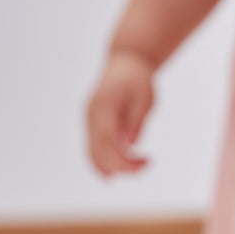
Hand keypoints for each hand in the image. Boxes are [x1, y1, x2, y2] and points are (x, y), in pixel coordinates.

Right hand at [86, 49, 154, 175]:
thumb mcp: (145, 98)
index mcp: (103, 105)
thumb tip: (131, 144)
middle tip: (144, 167)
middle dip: (119, 166)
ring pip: (92, 152)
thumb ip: (136, 120)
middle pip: (98, 150)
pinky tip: (114, 172)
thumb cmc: (138, 78)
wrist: (126, 61)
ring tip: (134, 172)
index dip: (120, 159)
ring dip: (110, 168)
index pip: (107, 140)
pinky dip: (103, 162)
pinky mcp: (92, 124)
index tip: (141, 166)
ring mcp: (89, 119)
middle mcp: (91, 114)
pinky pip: (93, 148)